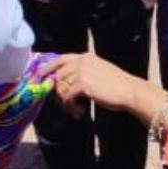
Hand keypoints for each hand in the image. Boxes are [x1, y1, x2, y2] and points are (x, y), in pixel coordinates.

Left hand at [40, 51, 156, 114]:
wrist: (128, 91)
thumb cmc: (116, 85)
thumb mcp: (98, 72)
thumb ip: (81, 74)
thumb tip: (62, 84)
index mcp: (85, 56)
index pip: (61, 59)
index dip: (48, 67)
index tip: (39, 76)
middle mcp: (81, 61)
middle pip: (58, 76)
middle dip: (58, 92)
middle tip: (66, 105)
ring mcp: (81, 72)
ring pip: (61, 88)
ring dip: (67, 103)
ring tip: (77, 111)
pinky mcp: (82, 84)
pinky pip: (67, 97)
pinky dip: (72, 107)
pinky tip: (81, 112)